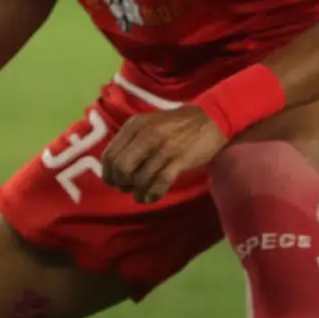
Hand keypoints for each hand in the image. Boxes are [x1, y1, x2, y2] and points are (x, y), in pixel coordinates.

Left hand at [103, 105, 226, 204]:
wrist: (211, 120)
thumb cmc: (175, 125)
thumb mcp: (148, 124)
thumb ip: (130, 140)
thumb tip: (114, 167)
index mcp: (134, 126)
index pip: (110, 154)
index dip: (107, 172)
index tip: (111, 181)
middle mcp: (146, 136)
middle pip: (122, 168)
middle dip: (121, 182)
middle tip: (125, 188)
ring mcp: (163, 149)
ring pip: (140, 178)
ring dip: (137, 191)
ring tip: (140, 195)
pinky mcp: (180, 161)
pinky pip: (160, 183)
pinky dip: (152, 194)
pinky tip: (151, 198)